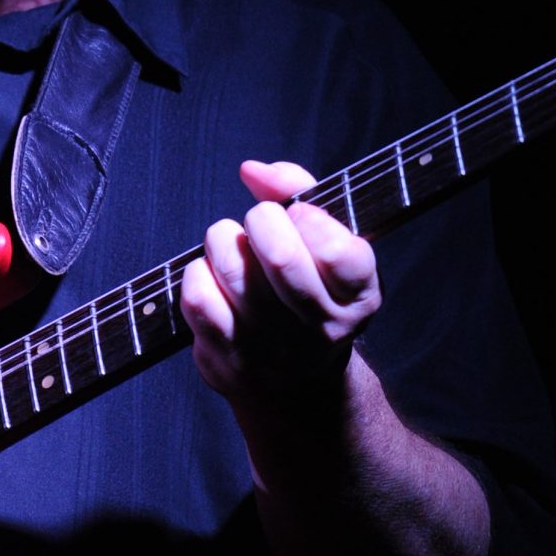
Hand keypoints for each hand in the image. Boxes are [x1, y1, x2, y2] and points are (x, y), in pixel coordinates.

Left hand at [179, 160, 380, 410]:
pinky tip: (213, 277)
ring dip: (224, 240)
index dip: (309, 216)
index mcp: (358, 297)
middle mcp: (319, 329)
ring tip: (234, 247)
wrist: (296, 385)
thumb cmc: (311, 295)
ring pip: (232, 267)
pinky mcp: (227, 357)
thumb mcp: (330, 246)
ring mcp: (271, 348)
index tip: (299, 213)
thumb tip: (252, 170)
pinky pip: (197, 296)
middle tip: (260, 222)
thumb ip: (300, 193)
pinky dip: (198, 272)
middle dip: (261, 219)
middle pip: (280, 256)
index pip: (337, 250)